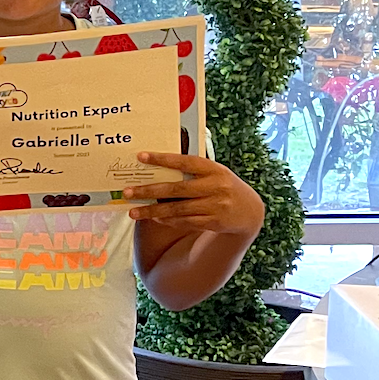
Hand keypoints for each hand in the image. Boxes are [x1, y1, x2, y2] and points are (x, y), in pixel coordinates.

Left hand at [124, 152, 265, 236]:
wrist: (250, 211)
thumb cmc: (223, 186)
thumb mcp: (215, 173)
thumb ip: (193, 171)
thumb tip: (158, 167)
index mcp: (215, 169)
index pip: (185, 162)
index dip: (163, 159)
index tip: (141, 157)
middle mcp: (216, 187)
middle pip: (176, 189)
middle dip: (149, 191)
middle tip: (128, 192)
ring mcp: (215, 206)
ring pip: (177, 209)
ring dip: (153, 211)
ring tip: (133, 211)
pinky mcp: (214, 222)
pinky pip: (185, 221)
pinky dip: (167, 220)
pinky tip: (153, 218)